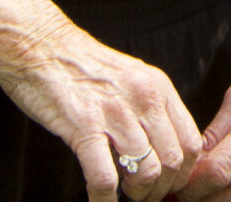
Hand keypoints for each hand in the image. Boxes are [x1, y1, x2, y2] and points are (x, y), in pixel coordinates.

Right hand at [0, 6, 203, 201]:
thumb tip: (161, 148)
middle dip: (161, 189)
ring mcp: (116, 112)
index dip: (184, 173)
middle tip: (143, 197)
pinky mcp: (83, 125)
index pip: (191, 141)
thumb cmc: (80, 67)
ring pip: (147, 171)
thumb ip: (148, 109)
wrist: (39, 45)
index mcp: (159, 88)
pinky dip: (104, 199)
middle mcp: (145, 99)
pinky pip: (104, 177)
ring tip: (122, 197)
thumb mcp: (130, 79)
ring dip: (137, 195)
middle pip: (174, 161)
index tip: (168, 186)